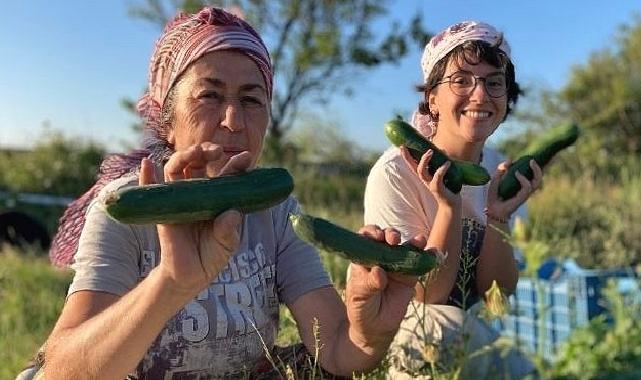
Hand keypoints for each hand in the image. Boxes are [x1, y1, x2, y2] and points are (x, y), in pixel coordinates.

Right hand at [139, 142, 253, 296]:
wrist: (189, 275)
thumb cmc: (211, 256)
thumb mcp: (226, 245)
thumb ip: (229, 231)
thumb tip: (232, 214)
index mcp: (218, 198)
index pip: (227, 175)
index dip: (236, 165)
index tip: (246, 158)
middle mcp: (198, 193)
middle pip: (199, 163)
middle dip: (206, 152)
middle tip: (216, 151)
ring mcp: (178, 198)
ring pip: (177, 168)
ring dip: (184, 156)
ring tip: (194, 152)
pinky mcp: (161, 208)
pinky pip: (151, 189)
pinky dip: (147, 175)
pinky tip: (147, 163)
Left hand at [345, 226, 424, 350]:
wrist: (376, 328)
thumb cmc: (361, 308)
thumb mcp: (359, 297)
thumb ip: (368, 284)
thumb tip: (379, 272)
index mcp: (364, 258)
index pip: (366, 239)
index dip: (372, 233)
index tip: (377, 237)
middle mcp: (380, 258)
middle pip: (387, 239)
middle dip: (391, 235)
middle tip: (394, 240)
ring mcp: (396, 266)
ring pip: (406, 248)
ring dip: (413, 242)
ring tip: (419, 240)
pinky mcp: (410, 277)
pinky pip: (420, 265)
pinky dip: (428, 257)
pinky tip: (434, 253)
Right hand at [400, 146, 460, 208]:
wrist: (451, 205)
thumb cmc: (447, 188)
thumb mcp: (442, 173)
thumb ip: (440, 163)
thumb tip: (443, 150)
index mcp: (425, 176)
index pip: (413, 165)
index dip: (407, 156)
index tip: (402, 146)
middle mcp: (425, 180)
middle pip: (414, 168)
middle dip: (409, 158)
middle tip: (408, 147)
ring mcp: (430, 184)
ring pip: (422, 172)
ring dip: (425, 160)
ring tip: (431, 151)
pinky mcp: (438, 189)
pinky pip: (438, 177)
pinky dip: (442, 169)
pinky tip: (448, 163)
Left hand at [486, 159, 542, 220]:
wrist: (491, 208)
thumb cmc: (493, 195)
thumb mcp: (495, 179)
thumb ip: (501, 169)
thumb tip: (510, 159)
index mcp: (520, 185)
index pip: (533, 177)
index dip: (537, 169)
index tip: (532, 159)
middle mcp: (525, 190)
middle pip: (538, 179)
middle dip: (538, 169)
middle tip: (532, 160)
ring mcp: (524, 194)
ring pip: (537, 182)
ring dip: (536, 171)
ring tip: (530, 162)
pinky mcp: (522, 198)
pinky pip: (527, 187)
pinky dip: (523, 179)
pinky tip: (516, 173)